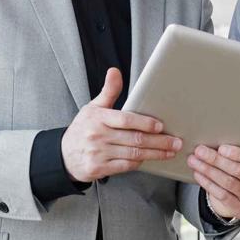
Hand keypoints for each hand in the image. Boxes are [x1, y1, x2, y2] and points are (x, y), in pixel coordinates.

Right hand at [61, 68, 182, 182]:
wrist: (64, 155)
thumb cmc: (83, 128)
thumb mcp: (93, 107)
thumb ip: (108, 91)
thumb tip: (115, 71)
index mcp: (98, 118)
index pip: (125, 120)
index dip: (144, 123)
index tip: (160, 126)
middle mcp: (98, 136)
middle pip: (134, 139)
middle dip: (159, 142)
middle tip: (175, 142)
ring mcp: (98, 154)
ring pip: (133, 154)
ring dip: (155, 154)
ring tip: (170, 152)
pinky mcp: (99, 169)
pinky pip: (125, 166)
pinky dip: (140, 163)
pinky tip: (150, 159)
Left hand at [188, 123, 239, 218]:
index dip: (238, 154)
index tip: (221, 148)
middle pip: (238, 171)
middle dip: (216, 160)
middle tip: (200, 150)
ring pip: (227, 182)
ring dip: (208, 170)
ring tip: (194, 160)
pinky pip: (221, 195)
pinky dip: (208, 183)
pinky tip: (198, 174)